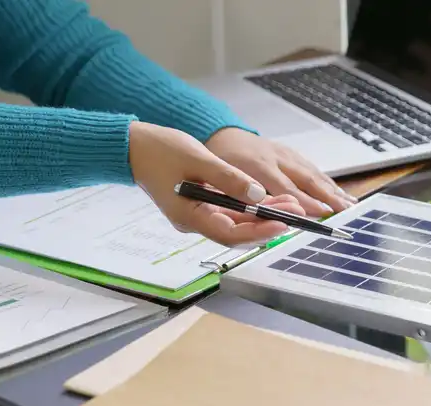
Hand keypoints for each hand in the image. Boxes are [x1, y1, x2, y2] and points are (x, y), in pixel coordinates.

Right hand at [128, 122, 308, 245]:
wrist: (134, 146)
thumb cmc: (159, 151)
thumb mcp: (198, 159)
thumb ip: (228, 179)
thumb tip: (258, 194)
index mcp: (189, 216)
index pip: (229, 234)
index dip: (258, 232)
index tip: (282, 224)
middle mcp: (195, 221)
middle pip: (238, 232)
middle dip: (268, 222)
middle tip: (296, 211)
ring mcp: (199, 214)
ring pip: (238, 222)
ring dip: (264, 214)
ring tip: (291, 204)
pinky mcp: (203, 205)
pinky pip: (231, 212)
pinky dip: (251, 207)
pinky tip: (272, 199)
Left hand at [205, 127, 354, 215]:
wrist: (221, 132)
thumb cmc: (219, 159)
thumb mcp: (220, 176)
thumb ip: (240, 193)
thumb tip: (263, 210)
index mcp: (255, 164)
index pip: (284, 186)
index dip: (304, 201)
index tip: (322, 213)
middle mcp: (274, 157)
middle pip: (306, 179)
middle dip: (328, 196)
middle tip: (346, 211)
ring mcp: (285, 154)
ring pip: (313, 173)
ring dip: (333, 190)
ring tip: (351, 205)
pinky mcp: (291, 153)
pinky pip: (312, 168)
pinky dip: (328, 182)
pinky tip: (340, 192)